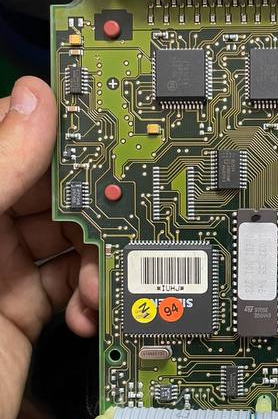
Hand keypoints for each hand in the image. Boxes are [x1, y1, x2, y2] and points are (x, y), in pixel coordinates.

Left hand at [0, 76, 98, 418]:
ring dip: (98, 255)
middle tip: (125, 209)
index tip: (109, 128)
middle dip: (90, 201)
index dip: (58, 130)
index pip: (9, 137)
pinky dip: (91, 296)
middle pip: (50, 189)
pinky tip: (88, 310)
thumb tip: (35, 102)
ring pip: (69, 239)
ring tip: (99, 280)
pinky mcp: (19, 317)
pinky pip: (70, 289)